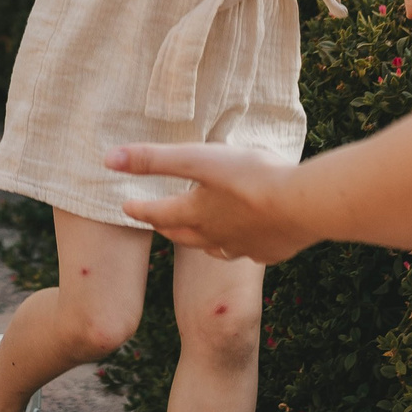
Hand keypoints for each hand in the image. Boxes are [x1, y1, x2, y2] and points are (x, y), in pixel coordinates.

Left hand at [107, 143, 311, 263]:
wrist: (303, 205)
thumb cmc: (250, 177)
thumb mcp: (197, 159)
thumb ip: (154, 159)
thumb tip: (108, 159)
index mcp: (195, 213)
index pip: (157, 214)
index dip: (139, 210)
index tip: (125, 208)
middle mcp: (215, 236)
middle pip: (183, 235)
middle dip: (166, 228)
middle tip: (157, 222)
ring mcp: (244, 247)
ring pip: (215, 248)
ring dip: (200, 241)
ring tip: (198, 234)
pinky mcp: (270, 251)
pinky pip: (248, 252)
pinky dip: (239, 246)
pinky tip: (246, 240)